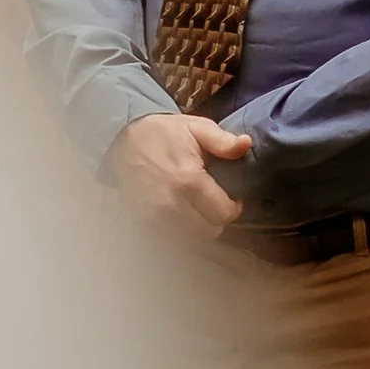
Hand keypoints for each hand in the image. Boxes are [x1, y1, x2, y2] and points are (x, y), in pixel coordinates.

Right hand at [109, 110, 251, 238]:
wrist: (123, 142)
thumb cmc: (164, 134)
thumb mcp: (196, 128)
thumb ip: (223, 141)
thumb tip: (247, 144)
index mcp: (190, 181)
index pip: (224, 214)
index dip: (233, 207)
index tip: (231, 197)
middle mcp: (172, 205)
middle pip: (210, 232)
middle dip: (217, 219)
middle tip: (214, 203)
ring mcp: (155, 217)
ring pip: (192, 240)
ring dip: (200, 227)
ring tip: (198, 208)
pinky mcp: (143, 223)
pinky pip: (172, 239)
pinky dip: (181, 231)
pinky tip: (181, 213)